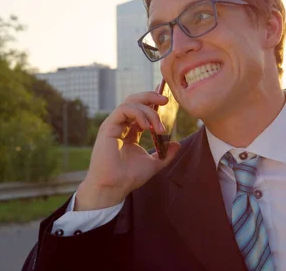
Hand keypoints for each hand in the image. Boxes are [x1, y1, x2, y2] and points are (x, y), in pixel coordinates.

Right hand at [74, 91, 180, 210]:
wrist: (114, 187)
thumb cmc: (129, 177)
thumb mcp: (153, 164)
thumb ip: (165, 154)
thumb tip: (177, 144)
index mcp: (130, 132)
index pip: (142, 110)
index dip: (153, 101)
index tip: (166, 99)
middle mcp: (122, 125)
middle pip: (135, 100)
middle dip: (151, 97)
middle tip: (166, 100)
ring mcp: (114, 125)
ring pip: (131, 103)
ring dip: (149, 111)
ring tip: (159, 127)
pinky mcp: (108, 127)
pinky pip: (123, 110)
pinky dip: (138, 113)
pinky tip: (147, 126)